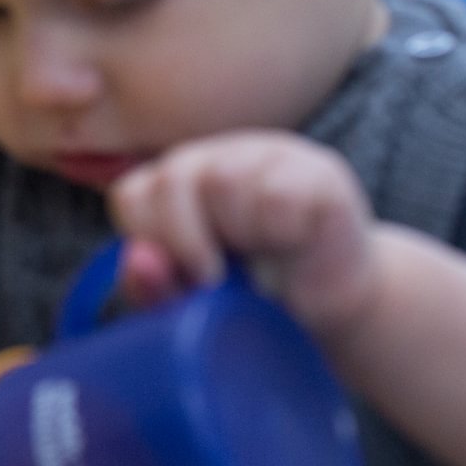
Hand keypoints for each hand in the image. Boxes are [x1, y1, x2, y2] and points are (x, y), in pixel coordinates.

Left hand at [109, 132, 381, 342]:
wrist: (332, 309)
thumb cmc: (253, 301)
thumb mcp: (194, 303)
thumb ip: (155, 287)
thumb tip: (140, 260)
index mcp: (175, 186)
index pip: (133, 195)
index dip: (149, 239)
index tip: (180, 274)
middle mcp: (217, 159)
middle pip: (175, 178)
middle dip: (187, 240)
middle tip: (217, 277)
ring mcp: (267, 157)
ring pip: (225, 180)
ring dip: (240, 234)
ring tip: (262, 253)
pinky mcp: (317, 170)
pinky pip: (279, 193)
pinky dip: (281, 229)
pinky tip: (294, 240)